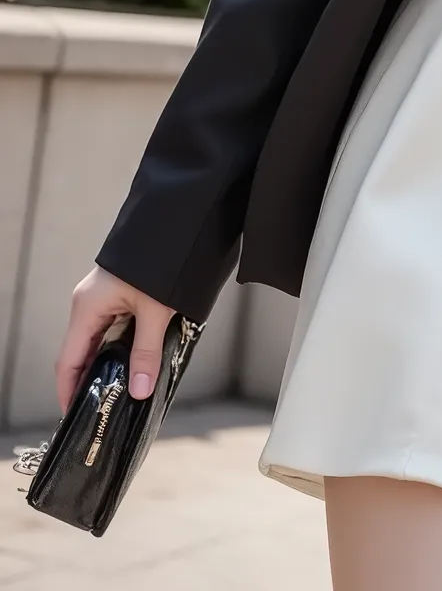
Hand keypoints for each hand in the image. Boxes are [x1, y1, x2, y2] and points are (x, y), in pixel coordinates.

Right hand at [57, 267, 173, 411]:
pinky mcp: (118, 293)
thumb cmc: (162, 260)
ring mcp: (103, 297)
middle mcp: (89, 303)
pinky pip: (112, 328)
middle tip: (103, 410)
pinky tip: (133, 362)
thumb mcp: (156, 310)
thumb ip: (147, 352)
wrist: (178, 221)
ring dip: (108, 364)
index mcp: (87, 308)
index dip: (69, 391)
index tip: (76, 416)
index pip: (68, 361)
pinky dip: (119, 348)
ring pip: (98, 341)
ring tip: (120, 392)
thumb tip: (139, 392)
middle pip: (81, 352)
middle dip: (90, 381)